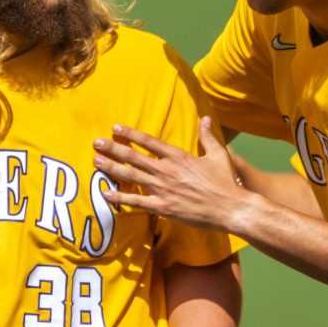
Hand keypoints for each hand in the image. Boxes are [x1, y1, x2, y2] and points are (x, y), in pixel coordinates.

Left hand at [95, 118, 244, 230]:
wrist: (231, 208)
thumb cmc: (226, 182)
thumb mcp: (218, 155)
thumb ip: (207, 137)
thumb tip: (205, 118)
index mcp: (179, 156)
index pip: (149, 141)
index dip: (131, 134)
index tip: (116, 128)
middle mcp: (167, 170)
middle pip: (134, 157)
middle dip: (113, 149)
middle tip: (96, 143)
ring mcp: (164, 189)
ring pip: (132, 176)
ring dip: (112, 168)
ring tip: (96, 161)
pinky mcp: (164, 207)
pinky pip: (137, 202)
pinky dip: (121, 198)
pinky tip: (106, 194)